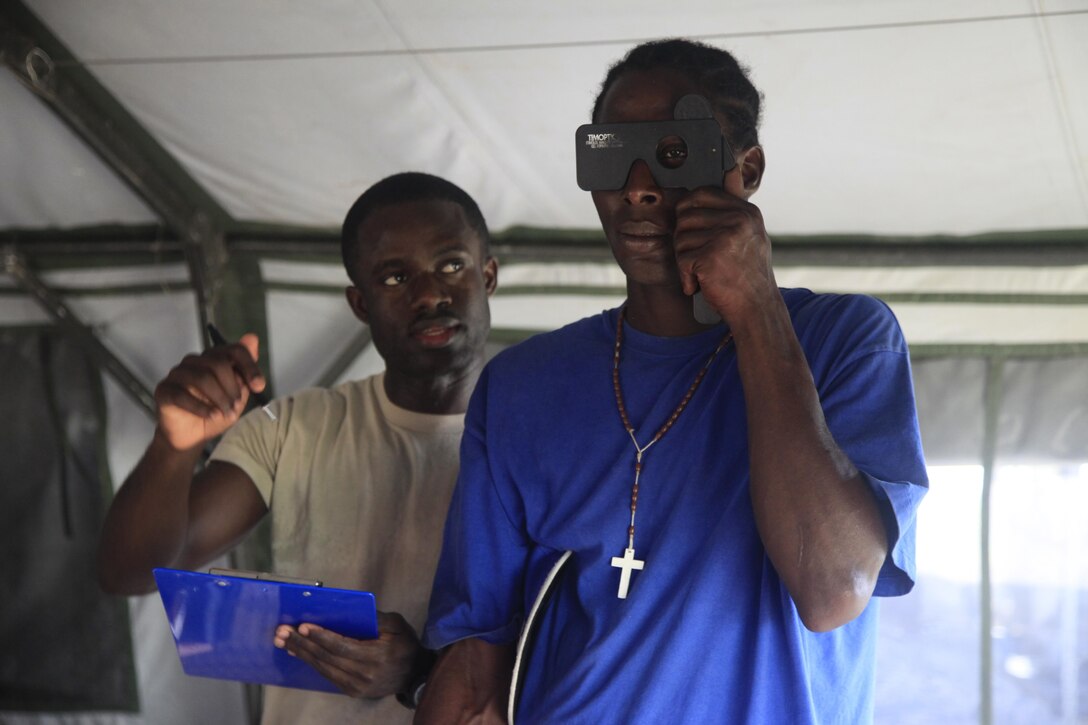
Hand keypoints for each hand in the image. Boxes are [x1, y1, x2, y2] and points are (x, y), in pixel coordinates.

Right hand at [153, 333, 265, 450]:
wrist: (191, 437)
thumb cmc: (215, 412)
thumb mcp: (238, 395)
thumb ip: (245, 371)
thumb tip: (252, 337)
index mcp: (214, 359)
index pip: (234, 350)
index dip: (249, 367)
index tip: (258, 386)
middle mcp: (194, 361)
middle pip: (218, 363)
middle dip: (232, 387)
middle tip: (237, 406)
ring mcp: (177, 374)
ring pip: (202, 378)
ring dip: (219, 398)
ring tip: (226, 414)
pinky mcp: (164, 390)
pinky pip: (182, 395)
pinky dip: (201, 407)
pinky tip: (212, 416)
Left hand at [273, 611, 421, 698]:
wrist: (416, 675)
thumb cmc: (406, 645)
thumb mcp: (397, 625)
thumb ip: (375, 618)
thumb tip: (348, 611)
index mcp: (376, 656)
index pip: (342, 646)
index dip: (320, 636)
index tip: (302, 626)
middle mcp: (364, 674)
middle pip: (327, 658)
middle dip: (302, 643)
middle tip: (282, 632)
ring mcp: (357, 686)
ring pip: (323, 668)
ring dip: (302, 653)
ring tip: (284, 641)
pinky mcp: (352, 691)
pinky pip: (328, 675)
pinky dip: (312, 663)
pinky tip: (300, 652)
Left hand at [672, 188, 777, 322]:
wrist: (756, 309)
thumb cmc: (748, 276)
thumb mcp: (750, 235)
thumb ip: (735, 209)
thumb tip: (731, 171)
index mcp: (747, 212)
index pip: (702, 193)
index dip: (687, 210)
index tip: (691, 229)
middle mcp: (738, 220)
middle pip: (685, 216)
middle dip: (684, 239)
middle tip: (696, 258)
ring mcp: (725, 237)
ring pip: (680, 239)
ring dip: (685, 261)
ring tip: (703, 273)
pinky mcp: (711, 257)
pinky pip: (681, 260)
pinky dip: (686, 278)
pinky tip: (700, 285)